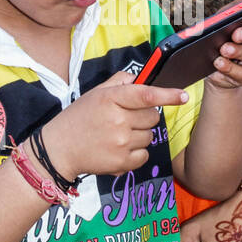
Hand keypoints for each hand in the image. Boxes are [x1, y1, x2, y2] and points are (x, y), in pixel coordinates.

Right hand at [44, 71, 190, 180]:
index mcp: (111, 99)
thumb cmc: (78, 119)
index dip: (167, 95)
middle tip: (124, 120)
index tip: (183, 95)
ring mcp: (120, 142)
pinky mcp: (121, 162)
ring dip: (139, 135)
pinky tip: (118, 149)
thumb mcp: (95, 93)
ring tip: (118, 136)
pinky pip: (144, 155)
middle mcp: (117, 120)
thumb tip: (141, 78)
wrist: (59, 150)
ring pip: (150, 136)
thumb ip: (119, 82)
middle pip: (153, 117)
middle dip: (144, 117)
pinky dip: (136, 153)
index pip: (146, 95)